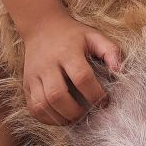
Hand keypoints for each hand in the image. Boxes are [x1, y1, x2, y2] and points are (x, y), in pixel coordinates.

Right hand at [21, 8, 123, 124]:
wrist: (42, 26)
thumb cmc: (73, 35)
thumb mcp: (94, 36)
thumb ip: (111, 51)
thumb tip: (120, 72)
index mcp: (67, 52)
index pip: (81, 77)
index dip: (95, 94)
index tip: (104, 102)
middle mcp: (48, 64)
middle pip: (57, 95)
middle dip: (75, 111)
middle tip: (87, 114)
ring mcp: (34, 75)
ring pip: (42, 104)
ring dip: (60, 118)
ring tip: (74, 118)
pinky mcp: (26, 84)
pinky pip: (33, 107)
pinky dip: (46, 118)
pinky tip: (60, 117)